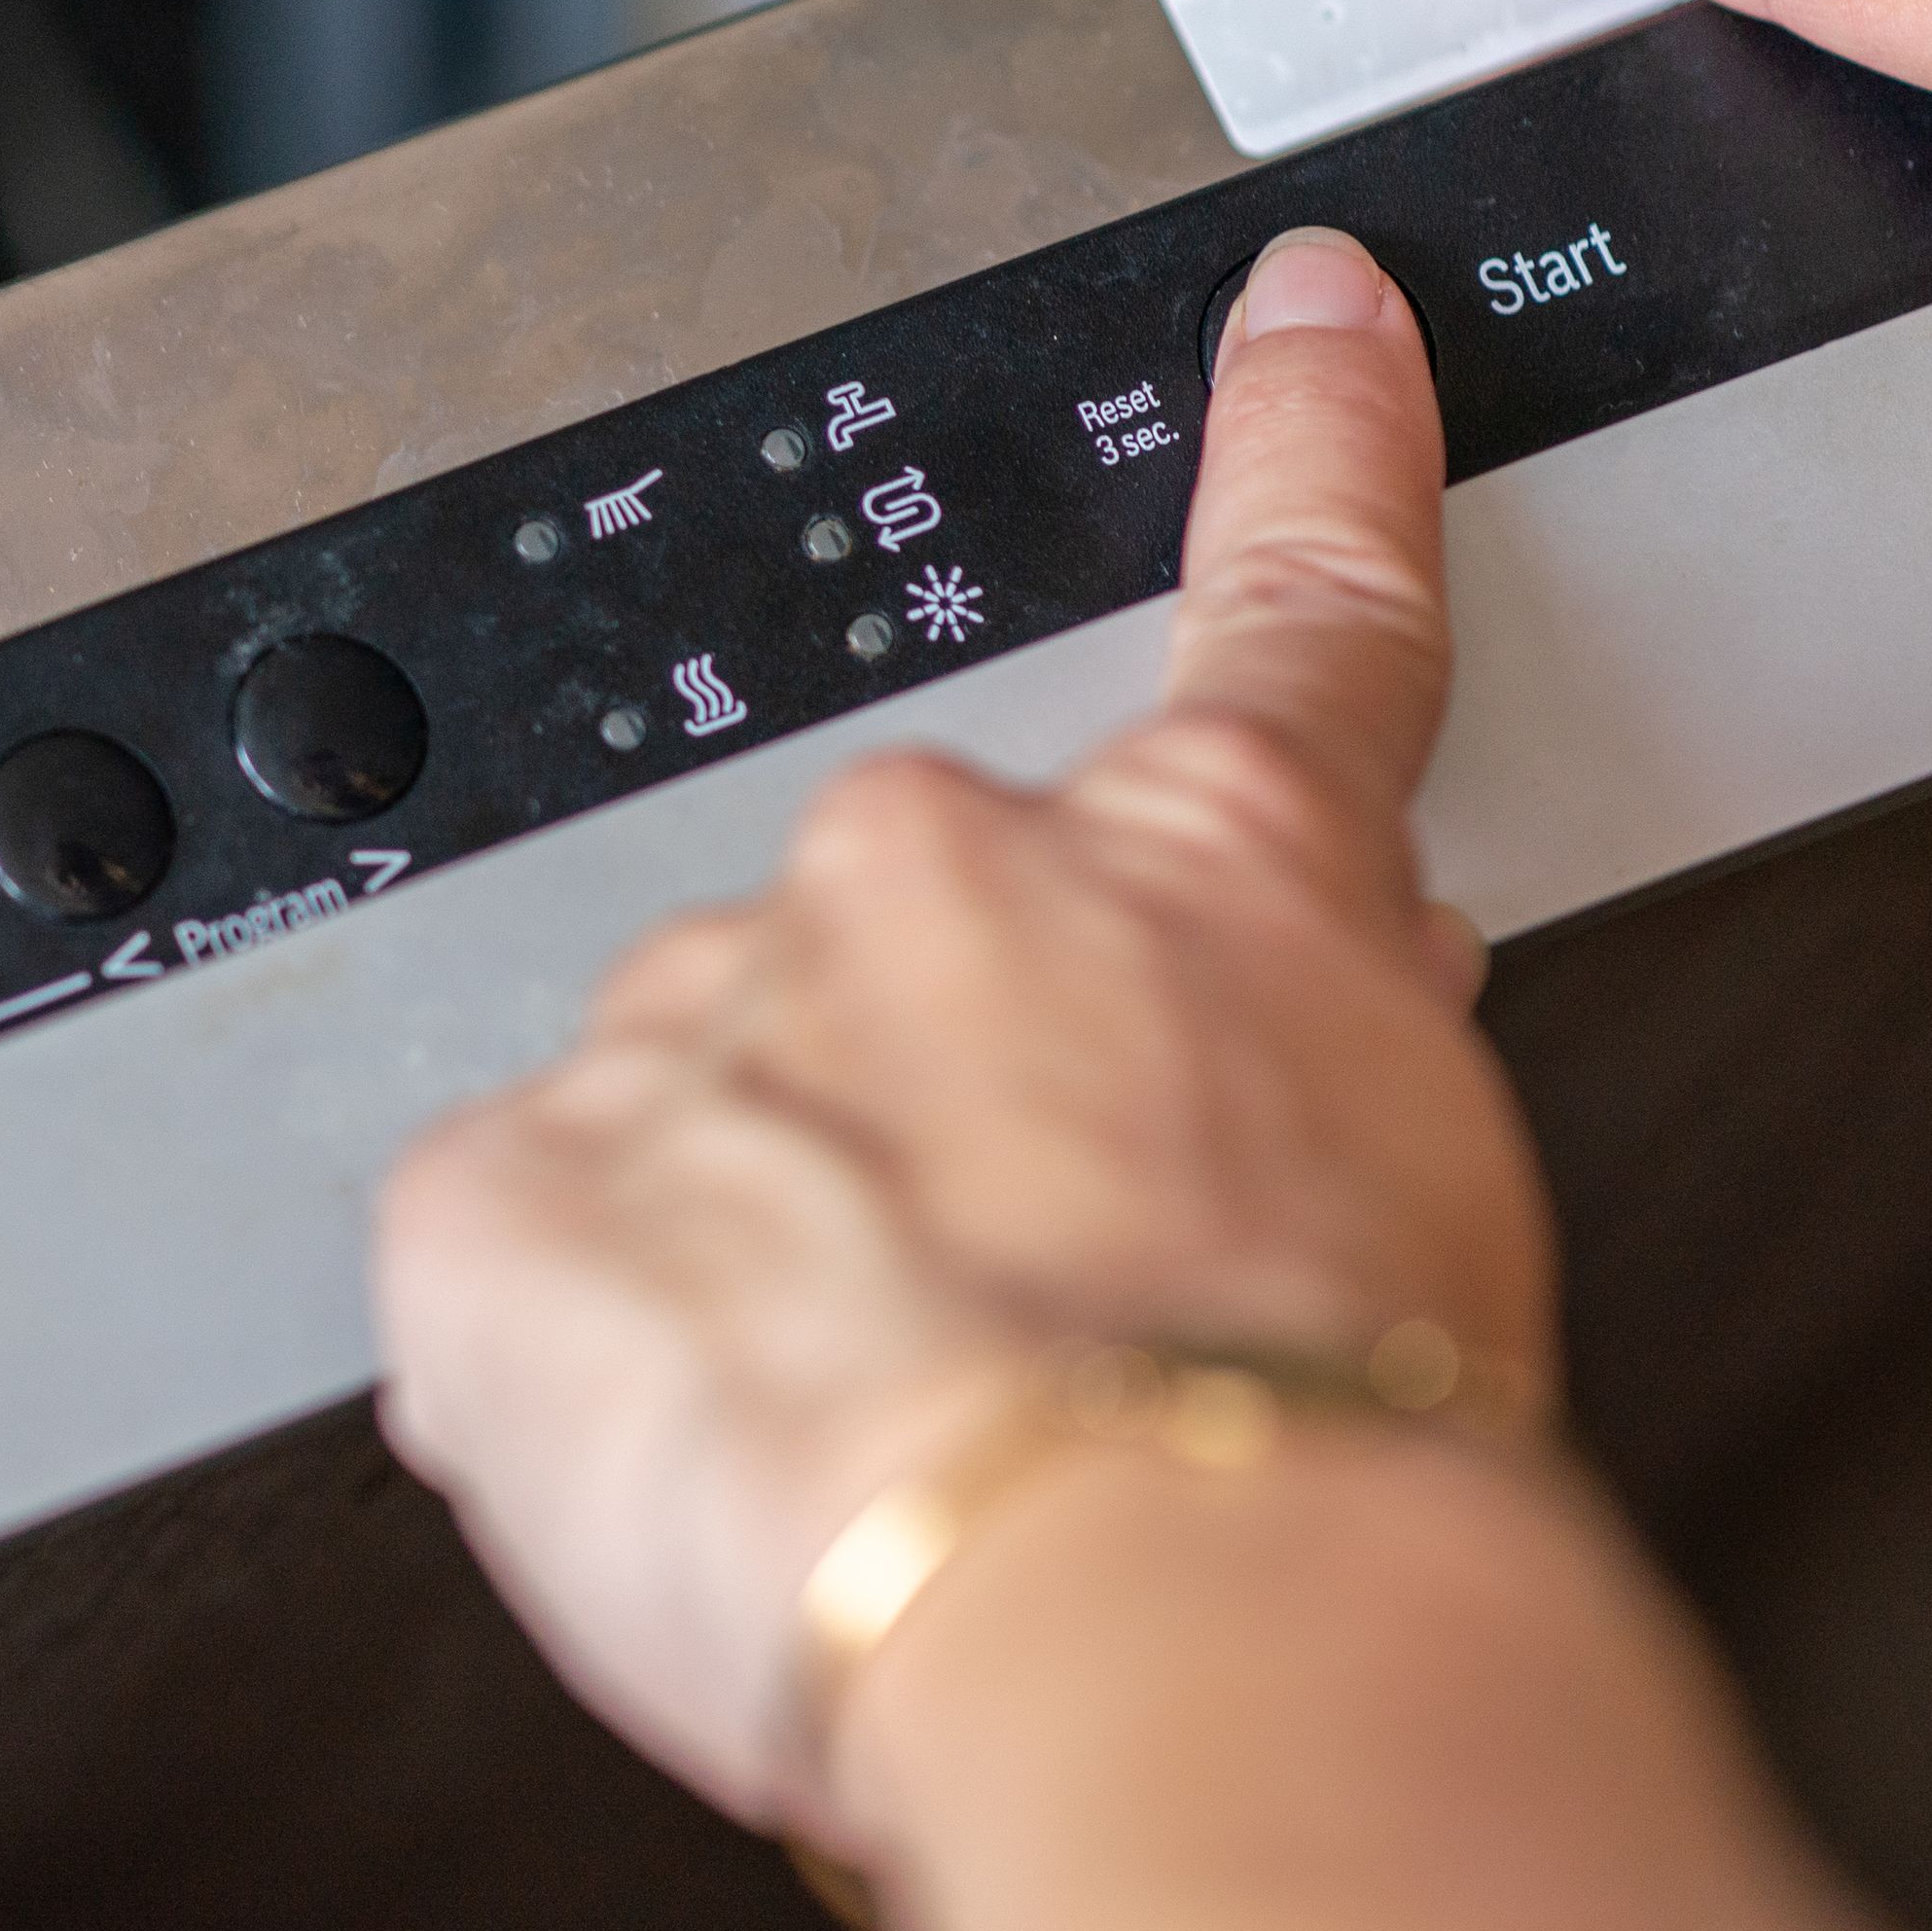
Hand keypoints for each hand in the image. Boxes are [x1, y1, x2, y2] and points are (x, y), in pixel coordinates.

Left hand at [371, 229, 1549, 1839]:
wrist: (1158, 1608)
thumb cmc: (1321, 1456)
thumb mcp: (1434, 1218)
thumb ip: (1316, 1081)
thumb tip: (1272, 1074)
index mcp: (1200, 868)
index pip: (1285, 613)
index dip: (1304, 444)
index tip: (1301, 321)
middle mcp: (924, 879)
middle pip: (912, 961)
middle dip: (943, 1122)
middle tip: (1032, 1335)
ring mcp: (696, 1017)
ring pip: (702, 1131)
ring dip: (768, 1274)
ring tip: (893, 1471)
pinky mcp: (497, 1194)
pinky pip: (523, 1282)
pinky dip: (597, 1394)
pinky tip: (717, 1493)